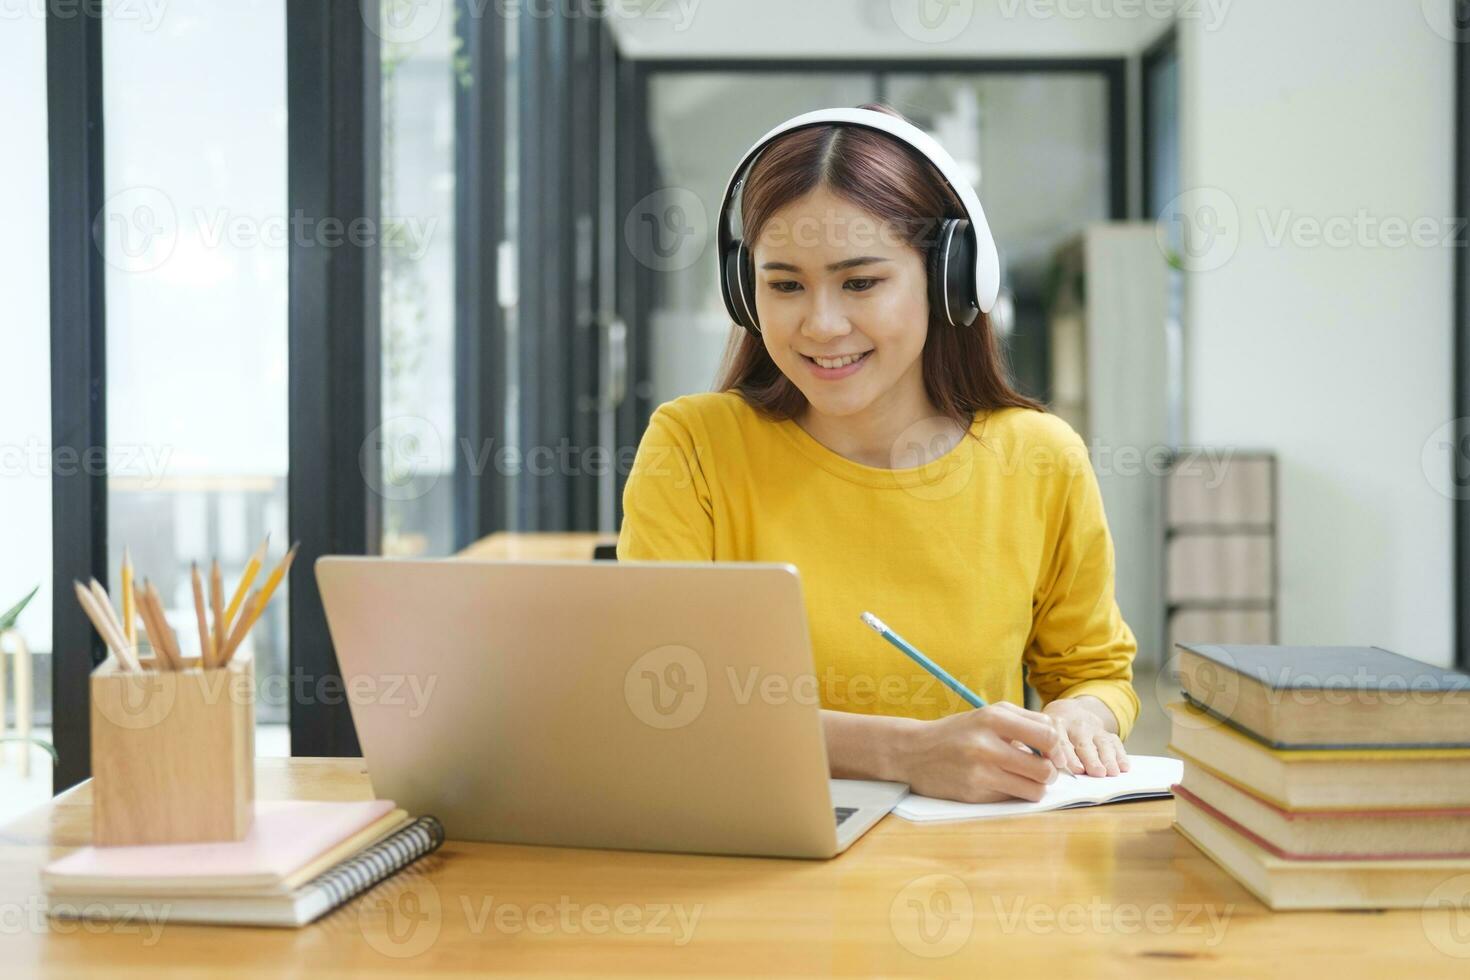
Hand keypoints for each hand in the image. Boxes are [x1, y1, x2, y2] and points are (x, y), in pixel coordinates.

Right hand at [893, 701, 1061, 803]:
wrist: (913, 752)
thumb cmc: (959, 733)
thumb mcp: (988, 715)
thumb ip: (1025, 723)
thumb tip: (1059, 746)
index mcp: (993, 717)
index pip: (1048, 736)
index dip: (1058, 748)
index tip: (1053, 754)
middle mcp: (986, 744)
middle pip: (1045, 768)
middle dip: (1050, 772)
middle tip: (1041, 770)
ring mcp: (979, 771)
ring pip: (1034, 789)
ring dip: (1035, 787)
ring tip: (1023, 779)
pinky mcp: (974, 794)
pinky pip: (1012, 799)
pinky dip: (1013, 794)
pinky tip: (999, 783)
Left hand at [1042, 697, 1128, 776]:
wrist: (1067, 710)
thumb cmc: (1051, 729)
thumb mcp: (1042, 732)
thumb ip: (1042, 748)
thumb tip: (1045, 768)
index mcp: (1056, 725)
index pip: (1062, 741)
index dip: (1068, 755)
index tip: (1074, 769)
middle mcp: (1076, 726)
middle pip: (1084, 744)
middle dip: (1091, 759)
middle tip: (1097, 772)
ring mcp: (1093, 728)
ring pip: (1102, 743)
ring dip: (1108, 759)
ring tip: (1112, 773)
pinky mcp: (1105, 732)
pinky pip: (1115, 743)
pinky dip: (1121, 755)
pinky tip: (1124, 767)